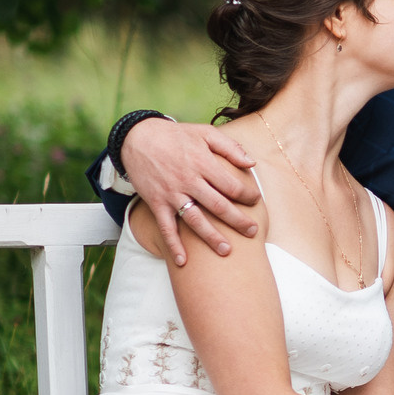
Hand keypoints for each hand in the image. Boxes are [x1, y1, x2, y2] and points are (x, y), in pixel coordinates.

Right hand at [121, 117, 262, 264]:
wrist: (138, 138)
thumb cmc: (176, 136)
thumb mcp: (204, 133)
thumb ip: (230, 147)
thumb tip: (252, 162)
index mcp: (203, 163)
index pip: (231, 185)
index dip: (246, 195)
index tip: (255, 201)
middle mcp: (188, 180)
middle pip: (218, 206)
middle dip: (237, 221)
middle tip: (252, 232)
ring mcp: (172, 194)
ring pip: (195, 219)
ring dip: (211, 237)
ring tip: (226, 251)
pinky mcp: (156, 203)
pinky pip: (166, 227)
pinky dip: (174, 245)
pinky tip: (183, 261)